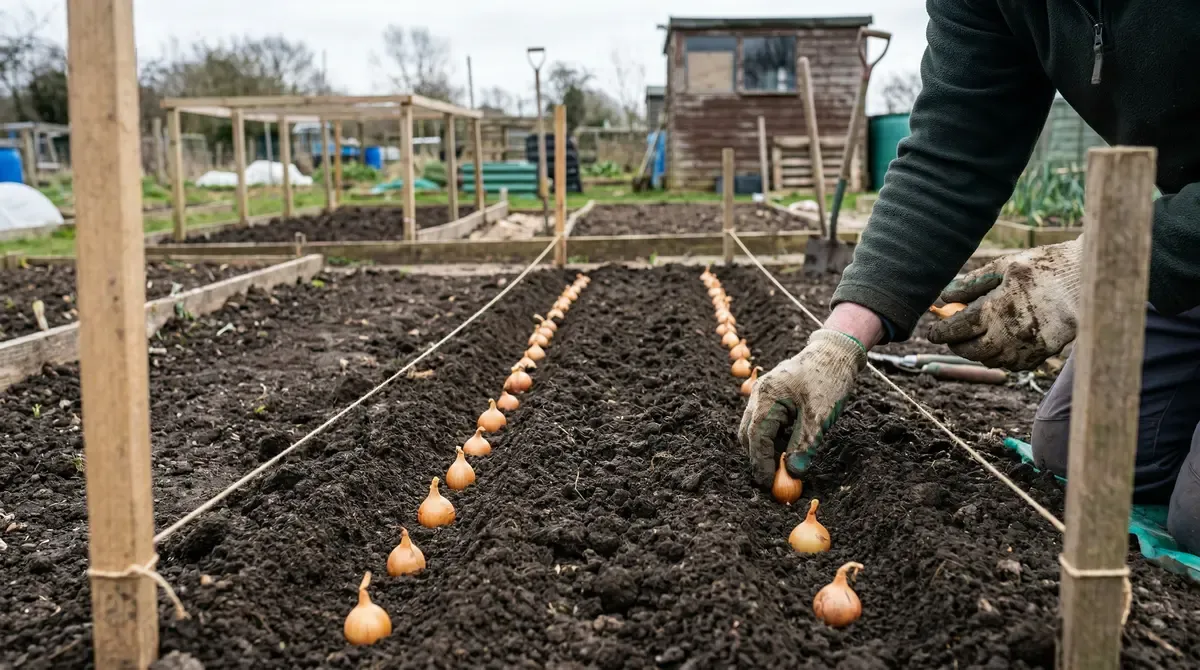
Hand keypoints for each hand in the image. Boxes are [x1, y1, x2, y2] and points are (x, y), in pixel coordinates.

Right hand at [738, 329, 865, 485]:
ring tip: (785, 467)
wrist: (835, 352)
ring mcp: (763, 395)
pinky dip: (773, 439)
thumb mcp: (820, 414)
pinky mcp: (772, 398)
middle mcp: (759, 395)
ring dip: (767, 450)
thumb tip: (793, 472)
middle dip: (759, 459)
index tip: (768, 485)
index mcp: (767, 396)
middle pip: (749, 435)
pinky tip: (789, 448)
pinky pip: (766, 423)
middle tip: (775, 481)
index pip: (757, 436)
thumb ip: (805, 443)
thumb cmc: (828, 378)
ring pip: (756, 430)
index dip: (761, 463)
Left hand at [927, 239, 1080, 369]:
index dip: (941, 332)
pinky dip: (1000, 357)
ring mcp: (1028, 346)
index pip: (959, 328)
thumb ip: (971, 283)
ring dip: (977, 352)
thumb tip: (944, 297)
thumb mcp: (1004, 267)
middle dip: (957, 345)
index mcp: (998, 308)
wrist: (1086, 280)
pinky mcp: (1042, 354)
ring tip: (973, 337)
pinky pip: (1012, 364)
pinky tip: (998, 343)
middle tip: (949, 337)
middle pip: (972, 350)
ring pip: (991, 359)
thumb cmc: (1041, 268)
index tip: (931, 333)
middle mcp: (1011, 333)